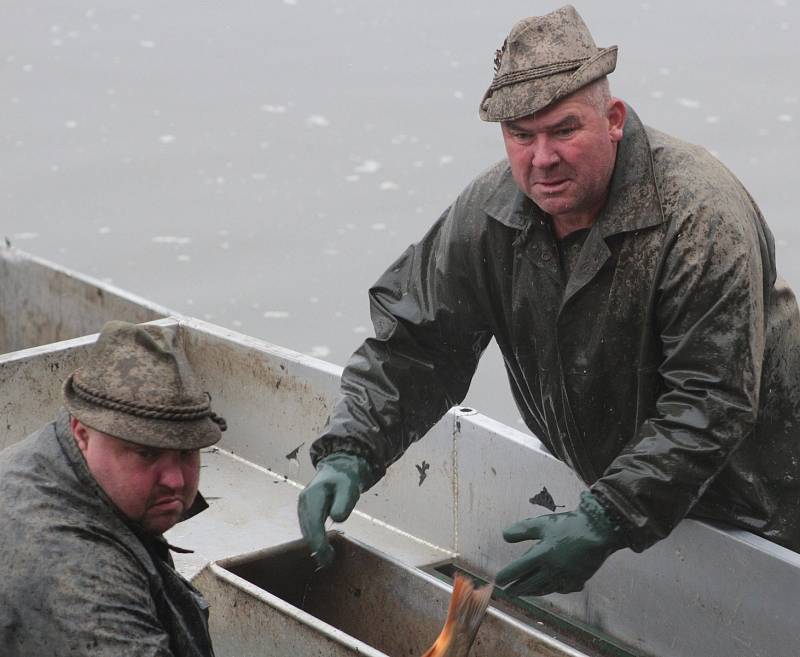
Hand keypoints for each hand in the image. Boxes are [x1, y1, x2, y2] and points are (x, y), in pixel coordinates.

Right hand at [297, 452, 371, 567]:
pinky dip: (313, 539)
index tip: (326, 555)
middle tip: (327, 563)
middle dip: (316, 548)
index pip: (313, 523)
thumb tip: (336, 518)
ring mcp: (302, 507)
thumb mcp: (349, 488)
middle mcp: (304, 502)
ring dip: (314, 546)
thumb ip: (343, 503)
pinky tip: (322, 549)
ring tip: (326, 560)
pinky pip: (307, 528)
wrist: (338, 469)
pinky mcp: (305, 511)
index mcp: (313, 495)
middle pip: (307, 529)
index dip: (318, 541)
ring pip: (306, 530)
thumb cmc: (345, 479)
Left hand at [495, 492, 625, 596]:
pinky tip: (550, 588)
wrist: (599, 531)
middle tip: (509, 592)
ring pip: (545, 588)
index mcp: (542, 555)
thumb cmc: (569, 525)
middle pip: (530, 583)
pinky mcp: (578, 579)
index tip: (498, 580)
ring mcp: (566, 577)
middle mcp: (552, 570)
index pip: (518, 569)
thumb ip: (522, 530)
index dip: (507, 576)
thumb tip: (504, 535)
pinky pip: (562, 589)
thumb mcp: (542, 523)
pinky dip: (553, 589)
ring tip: (525, 593)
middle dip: (518, 588)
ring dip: (533, 592)